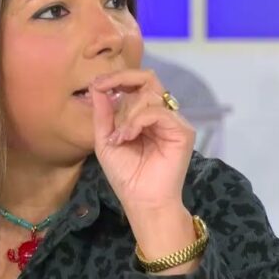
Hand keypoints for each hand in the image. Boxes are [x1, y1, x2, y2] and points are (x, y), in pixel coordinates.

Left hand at [89, 69, 195, 215]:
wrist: (141, 201)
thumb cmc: (124, 174)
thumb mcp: (105, 139)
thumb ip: (103, 113)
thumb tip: (96, 86)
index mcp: (144, 115)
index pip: (136, 84)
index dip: (117, 78)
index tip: (96, 83)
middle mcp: (161, 114)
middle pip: (148, 79)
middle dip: (122, 78)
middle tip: (102, 86)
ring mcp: (173, 121)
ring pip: (149, 95)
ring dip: (126, 113)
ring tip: (118, 136)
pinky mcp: (182, 131)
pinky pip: (158, 112)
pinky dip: (137, 121)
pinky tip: (128, 136)